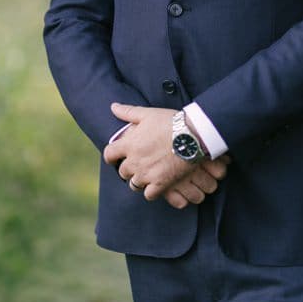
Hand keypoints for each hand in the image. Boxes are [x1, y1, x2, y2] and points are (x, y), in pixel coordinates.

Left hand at [103, 103, 226, 205]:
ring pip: (134, 184)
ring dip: (140, 180)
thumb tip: (113, 106)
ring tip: (150, 174)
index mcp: (129, 144)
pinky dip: (152, 191)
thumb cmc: (171, 122)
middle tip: (140, 163)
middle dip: (129, 168)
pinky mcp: (160, 184)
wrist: (194, 135)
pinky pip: (149, 195)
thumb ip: (128, 112)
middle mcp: (134, 161)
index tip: (116, 157)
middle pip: (123, 172)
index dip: (111, 156)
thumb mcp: (149, 114)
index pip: (109, 154)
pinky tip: (158, 184)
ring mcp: (147, 174)